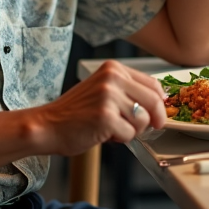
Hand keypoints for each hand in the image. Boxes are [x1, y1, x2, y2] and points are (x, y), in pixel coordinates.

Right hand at [33, 61, 167, 156]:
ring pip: (142, 120)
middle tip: (151, 128)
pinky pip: (129, 134)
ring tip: (113, 128)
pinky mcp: (105, 116)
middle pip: (153, 101)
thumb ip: (129, 92)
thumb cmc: (76, 112)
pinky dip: (120, 139)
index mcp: (113, 68)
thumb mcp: (104, 90)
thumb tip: (161, 103)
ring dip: (132, 131)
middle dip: (155, 119)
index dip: (160, 103)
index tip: (159, 115)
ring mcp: (108, 96)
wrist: (47, 125)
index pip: (152, 84)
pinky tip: (104, 134)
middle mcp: (112, 78)